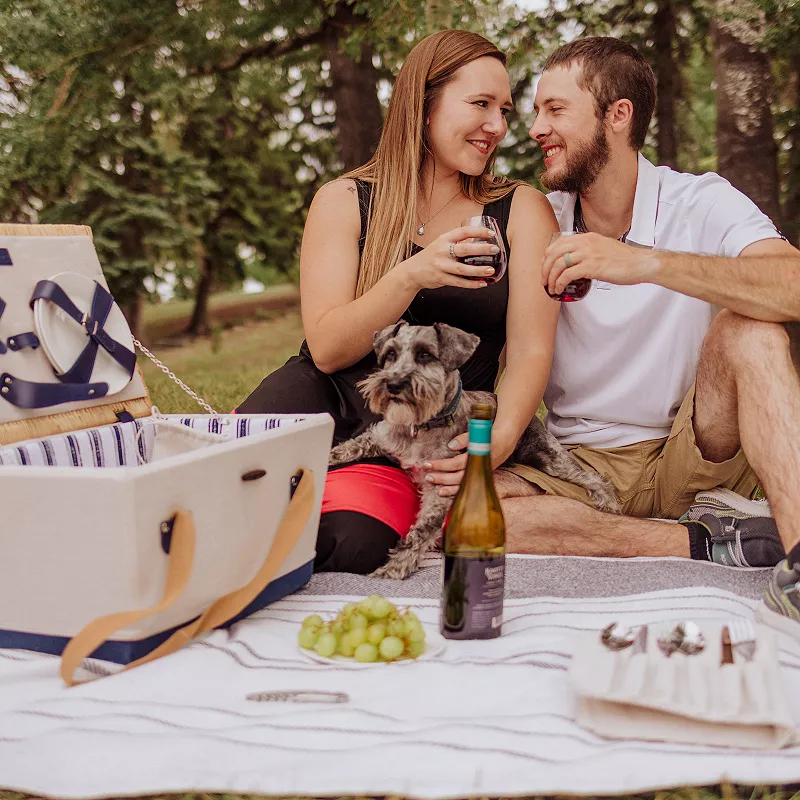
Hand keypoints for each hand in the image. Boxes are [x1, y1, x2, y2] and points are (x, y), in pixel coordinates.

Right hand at [404, 226, 499, 290]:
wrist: (412, 271)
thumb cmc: (430, 257)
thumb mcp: (440, 244)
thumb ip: (456, 243)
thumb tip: (478, 241)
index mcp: (444, 239)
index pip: (463, 232)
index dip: (478, 231)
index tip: (491, 233)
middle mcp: (442, 251)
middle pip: (464, 249)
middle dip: (481, 249)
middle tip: (495, 250)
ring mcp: (441, 266)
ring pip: (462, 269)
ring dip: (478, 270)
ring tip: (490, 270)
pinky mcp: (441, 278)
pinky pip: (459, 282)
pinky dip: (471, 284)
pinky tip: (482, 283)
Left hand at [423, 430, 511, 497]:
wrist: (505, 442)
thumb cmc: (488, 436)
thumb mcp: (477, 433)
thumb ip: (464, 439)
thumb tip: (450, 446)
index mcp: (477, 457)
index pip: (456, 464)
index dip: (441, 465)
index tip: (428, 463)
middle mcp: (479, 469)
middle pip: (457, 477)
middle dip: (441, 478)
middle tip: (427, 476)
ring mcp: (480, 475)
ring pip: (462, 485)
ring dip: (447, 487)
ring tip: (434, 487)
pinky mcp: (480, 478)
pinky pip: (467, 487)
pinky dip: (456, 491)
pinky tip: (444, 492)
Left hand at [542, 232, 658, 295]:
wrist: (641, 263)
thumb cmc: (625, 259)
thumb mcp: (603, 247)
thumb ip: (589, 250)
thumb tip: (576, 261)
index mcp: (587, 237)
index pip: (559, 242)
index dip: (548, 255)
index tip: (545, 266)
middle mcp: (585, 242)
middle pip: (554, 252)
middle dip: (545, 268)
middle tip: (544, 280)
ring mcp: (588, 254)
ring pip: (558, 264)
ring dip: (550, 278)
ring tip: (550, 288)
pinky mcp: (592, 267)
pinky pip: (567, 274)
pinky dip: (559, 283)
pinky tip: (559, 289)